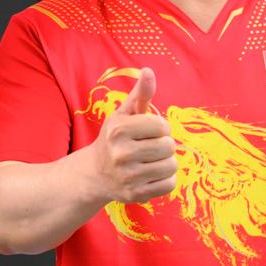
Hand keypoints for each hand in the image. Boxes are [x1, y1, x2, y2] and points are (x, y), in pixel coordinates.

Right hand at [90, 70, 176, 206]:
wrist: (95, 174)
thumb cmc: (114, 139)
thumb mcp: (123, 114)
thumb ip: (140, 94)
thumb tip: (149, 71)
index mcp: (119, 130)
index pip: (162, 126)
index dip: (160, 128)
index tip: (148, 131)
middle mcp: (121, 153)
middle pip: (169, 146)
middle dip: (164, 145)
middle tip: (149, 148)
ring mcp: (128, 176)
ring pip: (171, 166)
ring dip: (166, 162)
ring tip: (151, 161)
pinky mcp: (135, 194)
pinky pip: (169, 184)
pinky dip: (165, 179)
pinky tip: (151, 175)